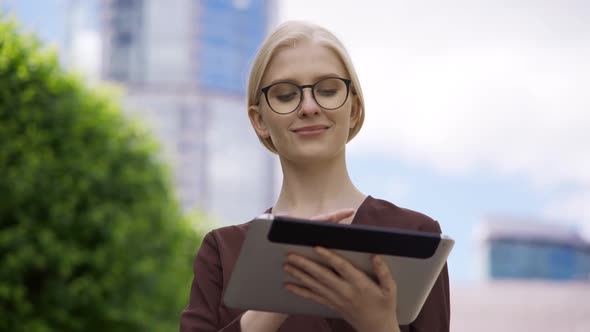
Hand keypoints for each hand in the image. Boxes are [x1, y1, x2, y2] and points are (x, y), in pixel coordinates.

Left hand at [283, 210, 398, 331]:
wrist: (377, 329)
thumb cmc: (385, 307)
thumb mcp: (390, 289)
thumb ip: (383, 272)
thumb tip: (375, 256)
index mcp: (359, 284)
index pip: (341, 267)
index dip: (328, 256)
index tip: (316, 247)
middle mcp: (344, 291)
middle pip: (322, 275)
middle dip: (305, 265)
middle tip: (291, 255)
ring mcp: (336, 299)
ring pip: (314, 285)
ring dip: (299, 275)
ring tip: (286, 265)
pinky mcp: (331, 305)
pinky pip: (313, 297)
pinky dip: (300, 291)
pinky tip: (289, 286)